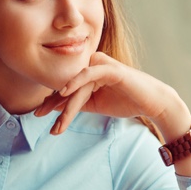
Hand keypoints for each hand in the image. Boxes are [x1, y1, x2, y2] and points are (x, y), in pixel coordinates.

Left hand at [35, 52, 182, 134]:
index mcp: (89, 72)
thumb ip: (76, 102)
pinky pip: (89, 74)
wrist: (153, 103)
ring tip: (58, 125)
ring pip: (77, 86)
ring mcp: (102, 65)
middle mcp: (93, 65)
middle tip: (37, 115)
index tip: (38, 113)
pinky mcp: (111, 68)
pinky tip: (65, 91)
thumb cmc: (126, 102)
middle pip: (69, 86)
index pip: (67, 87)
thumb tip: (53, 105)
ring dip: (67, 106)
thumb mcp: (95, 105)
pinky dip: (76, 81)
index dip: (52, 100)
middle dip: (53, 103)